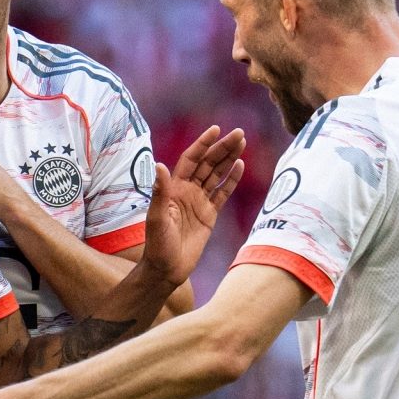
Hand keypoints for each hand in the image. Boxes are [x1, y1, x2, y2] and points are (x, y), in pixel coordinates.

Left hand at [136, 124, 247, 281]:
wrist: (166, 269)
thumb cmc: (157, 244)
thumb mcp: (156, 217)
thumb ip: (160, 192)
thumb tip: (159, 165)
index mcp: (174, 188)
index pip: (191, 159)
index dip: (203, 143)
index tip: (216, 129)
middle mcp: (187, 191)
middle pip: (208, 163)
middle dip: (222, 147)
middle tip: (239, 133)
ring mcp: (199, 202)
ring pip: (217, 174)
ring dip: (229, 158)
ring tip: (242, 142)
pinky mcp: (209, 215)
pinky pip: (223, 193)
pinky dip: (231, 180)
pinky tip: (240, 165)